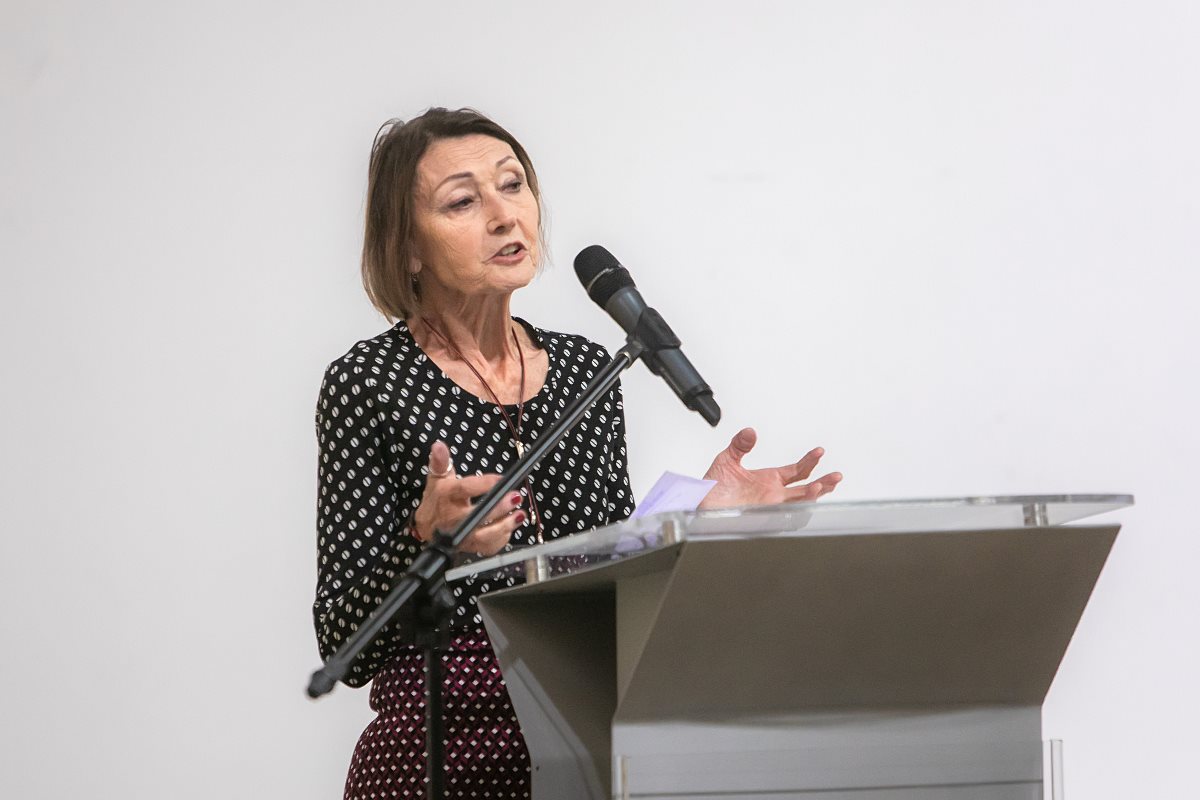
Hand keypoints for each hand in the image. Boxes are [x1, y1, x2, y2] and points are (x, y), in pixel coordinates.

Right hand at [411, 441, 524, 555]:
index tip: (501, 478)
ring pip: (483, 536)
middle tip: (515, 497)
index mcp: (447, 498)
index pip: (465, 490)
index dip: (484, 484)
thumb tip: (439, 445)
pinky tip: (510, 528)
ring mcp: (462, 535)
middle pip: (476, 516)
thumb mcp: (437, 478)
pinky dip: (501, 540)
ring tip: (519, 515)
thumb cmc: (438, 499)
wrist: (428, 526)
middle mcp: (454, 518)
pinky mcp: (470, 547)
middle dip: (498, 508)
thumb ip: (441, 461)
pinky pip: (487, 548)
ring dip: (504, 526)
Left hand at [699, 427, 841, 509]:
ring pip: (798, 504)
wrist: (699, 507)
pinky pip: (782, 517)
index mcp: (769, 480)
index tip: (820, 451)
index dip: (809, 461)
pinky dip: (793, 511)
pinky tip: (801, 504)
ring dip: (811, 496)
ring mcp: (769, 508)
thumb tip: (750, 431)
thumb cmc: (713, 488)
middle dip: (822, 483)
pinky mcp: (762, 519)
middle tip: (836, 476)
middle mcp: (773, 495)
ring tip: (821, 487)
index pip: (796, 471)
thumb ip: (740, 445)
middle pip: (805, 489)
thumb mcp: (727, 460)